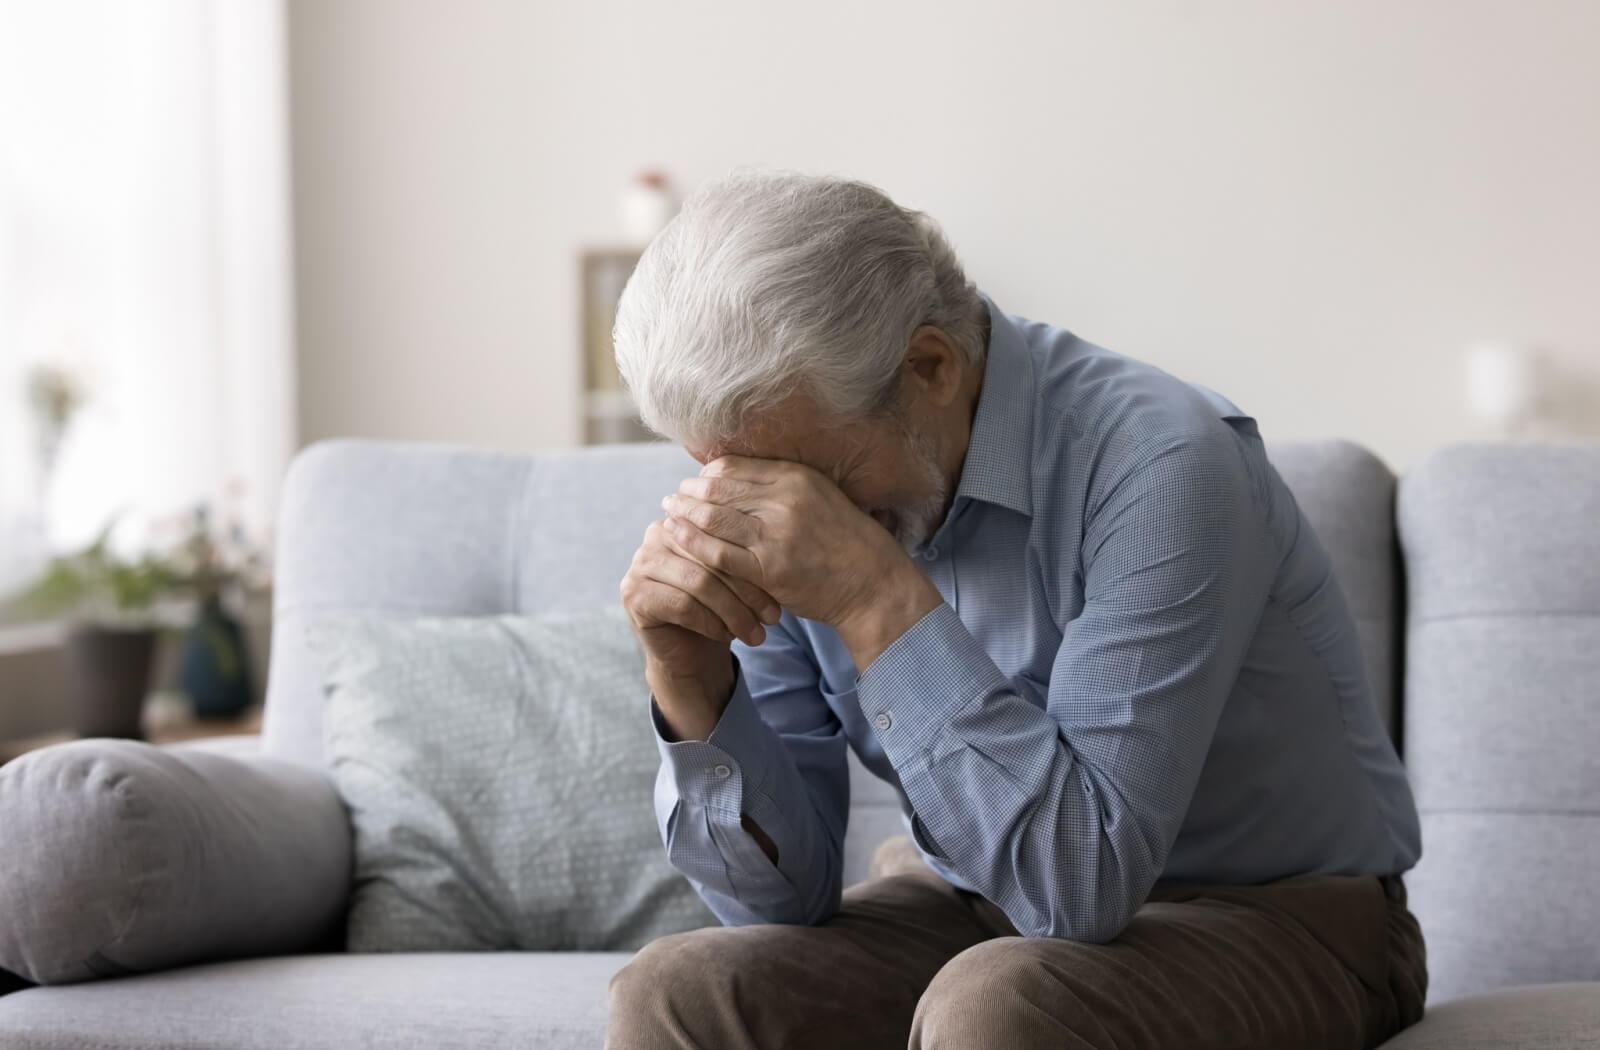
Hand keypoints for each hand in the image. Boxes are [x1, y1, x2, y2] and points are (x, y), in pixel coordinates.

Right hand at [619, 518, 782, 733]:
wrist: (692, 650)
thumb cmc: (721, 605)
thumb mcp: (739, 573)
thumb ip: (747, 549)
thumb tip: (786, 535)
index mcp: (685, 517)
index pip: (725, 534)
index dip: (755, 562)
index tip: (783, 590)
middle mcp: (657, 533)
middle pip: (712, 557)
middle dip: (748, 590)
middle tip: (774, 617)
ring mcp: (640, 563)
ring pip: (700, 583)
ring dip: (734, 612)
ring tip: (756, 633)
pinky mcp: (634, 594)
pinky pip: (682, 606)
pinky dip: (711, 623)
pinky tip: (727, 635)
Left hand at [659, 456, 942, 668]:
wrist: (872, 583)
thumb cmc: (842, 542)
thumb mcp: (817, 498)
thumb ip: (780, 486)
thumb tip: (733, 474)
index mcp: (796, 477)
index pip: (732, 467)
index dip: (705, 475)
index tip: (693, 484)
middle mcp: (785, 499)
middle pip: (717, 489)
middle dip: (689, 494)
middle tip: (671, 498)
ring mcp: (776, 534)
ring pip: (713, 518)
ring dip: (684, 515)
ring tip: (668, 516)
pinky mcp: (769, 568)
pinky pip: (718, 553)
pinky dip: (692, 544)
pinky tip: (675, 537)